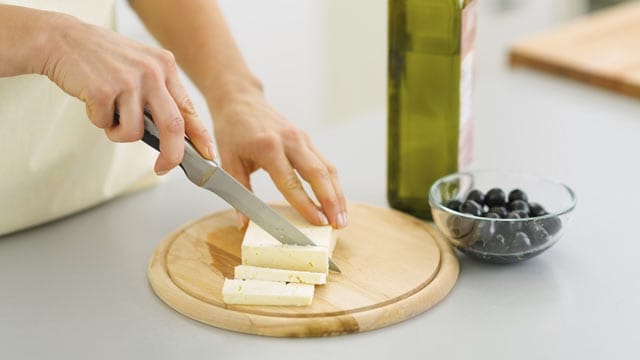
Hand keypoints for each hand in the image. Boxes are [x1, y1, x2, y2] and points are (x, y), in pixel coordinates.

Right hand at [40, 12, 214, 173]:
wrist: (62, 38)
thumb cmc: (104, 59)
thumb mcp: (142, 67)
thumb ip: (160, 95)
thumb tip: (178, 136)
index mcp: (165, 66)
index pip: (188, 108)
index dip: (200, 136)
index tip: (208, 154)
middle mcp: (151, 72)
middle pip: (172, 125)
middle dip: (172, 154)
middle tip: (163, 168)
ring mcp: (128, 80)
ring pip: (135, 132)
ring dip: (119, 134)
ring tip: (109, 113)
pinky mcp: (103, 90)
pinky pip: (107, 125)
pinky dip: (99, 121)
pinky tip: (93, 100)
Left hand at [211, 91, 346, 229]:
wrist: (240, 100)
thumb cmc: (232, 131)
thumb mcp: (228, 161)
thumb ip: (239, 193)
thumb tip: (243, 222)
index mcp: (268, 147)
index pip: (291, 181)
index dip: (306, 204)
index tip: (317, 222)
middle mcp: (290, 141)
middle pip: (318, 173)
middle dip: (331, 201)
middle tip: (338, 224)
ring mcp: (302, 138)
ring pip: (327, 168)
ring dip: (337, 194)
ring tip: (342, 218)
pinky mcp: (307, 139)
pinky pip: (325, 163)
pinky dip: (333, 183)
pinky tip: (336, 200)